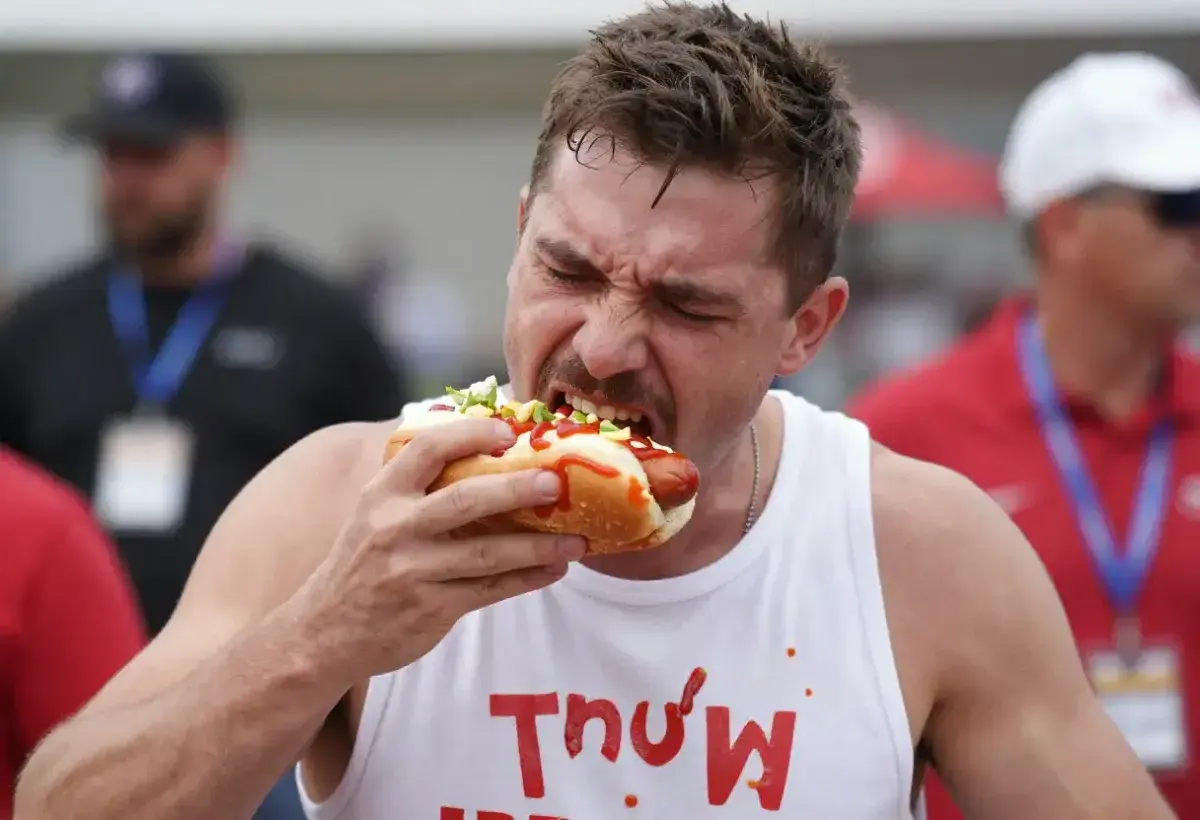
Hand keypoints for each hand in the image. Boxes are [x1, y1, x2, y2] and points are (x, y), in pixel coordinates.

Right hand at [296, 417, 584, 681]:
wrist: (324, 633)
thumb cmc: (364, 563)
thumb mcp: (374, 514)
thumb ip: (418, 487)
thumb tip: (489, 453)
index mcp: (382, 495)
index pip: (427, 448)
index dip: (470, 434)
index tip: (508, 431)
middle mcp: (395, 528)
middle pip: (466, 500)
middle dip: (517, 489)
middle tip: (556, 483)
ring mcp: (414, 571)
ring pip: (488, 553)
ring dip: (538, 546)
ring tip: (577, 540)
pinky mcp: (431, 608)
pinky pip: (490, 590)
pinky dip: (527, 579)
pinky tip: (554, 570)